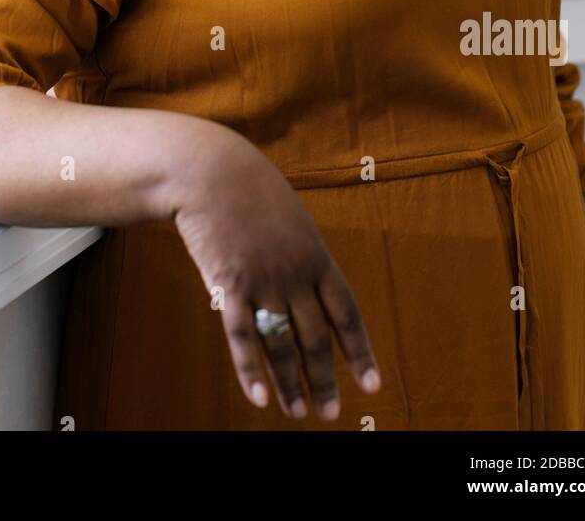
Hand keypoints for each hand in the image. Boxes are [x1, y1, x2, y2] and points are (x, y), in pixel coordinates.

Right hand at [171, 128, 380, 419]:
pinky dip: (251, 370)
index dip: (360, 351)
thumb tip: (314, 288)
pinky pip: (241, 336)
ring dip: (290, 383)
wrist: (212, 170)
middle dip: (324, 379)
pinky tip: (259, 398)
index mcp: (316, 257)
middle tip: (330, 413)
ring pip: (281, 344)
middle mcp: (295, 274)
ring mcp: (262, 281)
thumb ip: (304, 256)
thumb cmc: (252, 190)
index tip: (371, 384)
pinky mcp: (228, 284)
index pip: (346, 314)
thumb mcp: (292, 219)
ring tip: (297, 412)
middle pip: (316, 338)